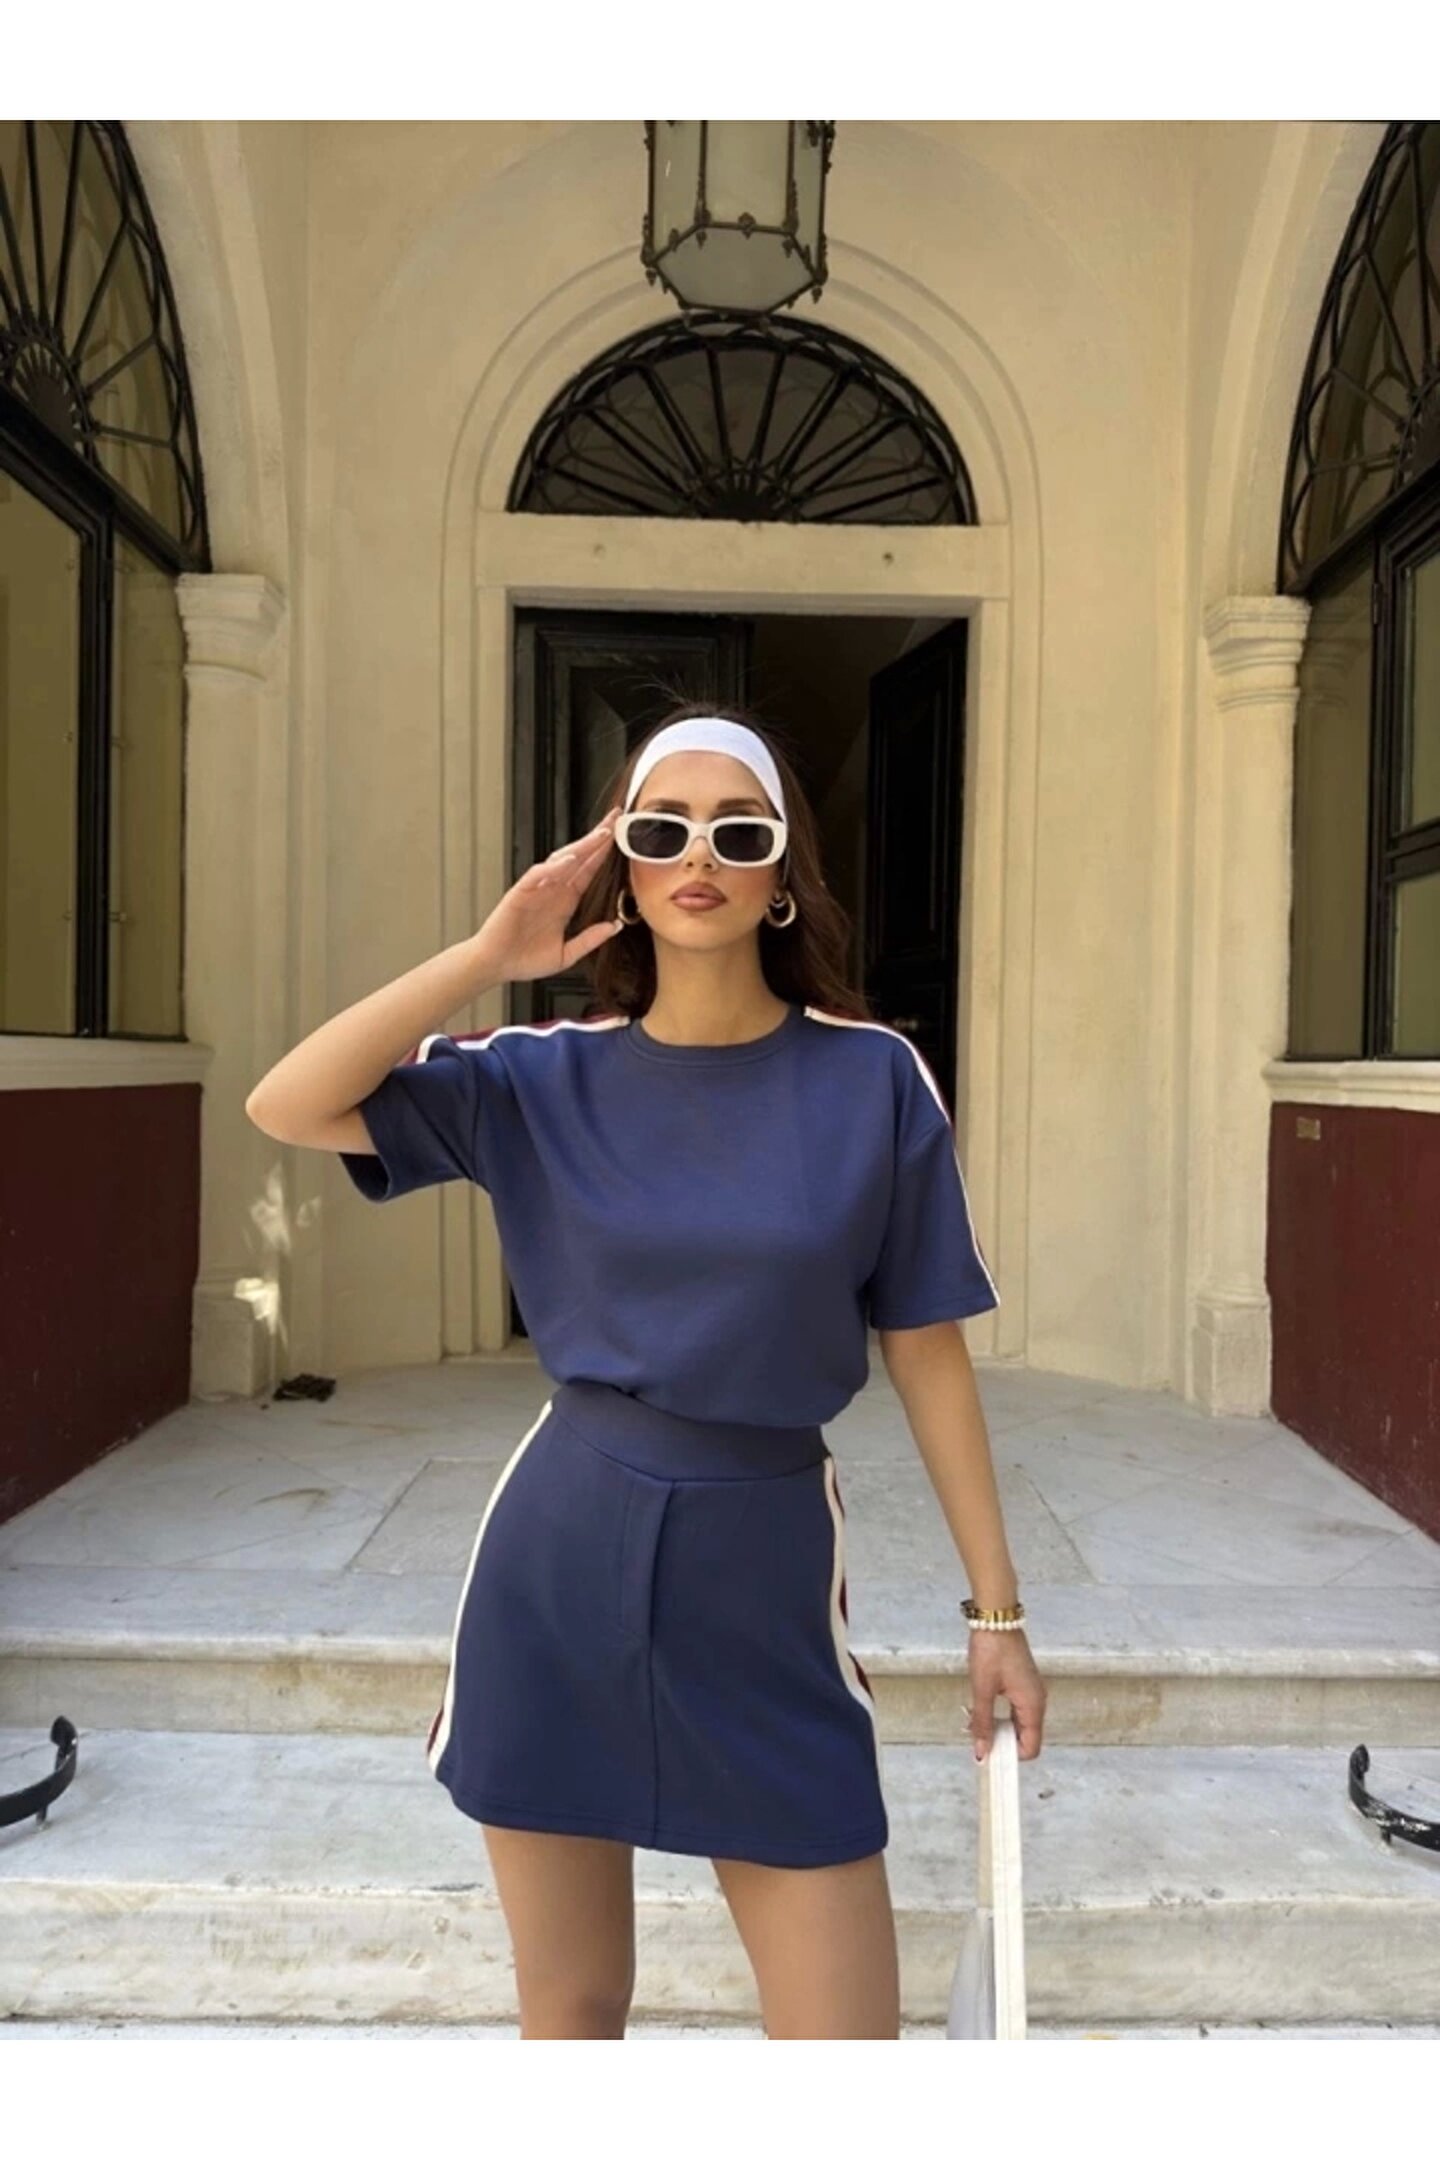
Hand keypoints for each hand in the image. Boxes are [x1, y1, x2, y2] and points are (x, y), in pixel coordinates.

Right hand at [472, 808, 624, 985]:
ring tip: (601, 834)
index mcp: (566, 901)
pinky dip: (553, 867)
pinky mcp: (520, 894)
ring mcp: (537, 889)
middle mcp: (554, 890)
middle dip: (597, 838)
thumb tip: (615, 925)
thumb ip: (590, 940)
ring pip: (561, 861)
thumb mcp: (567, 954)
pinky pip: (538, 875)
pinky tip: (569, 860)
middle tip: (616, 817)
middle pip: (579, 858)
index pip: (590, 871)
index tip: (623, 837)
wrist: (497, 965)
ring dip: (581, 847)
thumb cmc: (526, 959)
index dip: (605, 853)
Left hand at [966, 1628, 1045, 1762]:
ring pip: (1020, 1725)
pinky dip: (1002, 1717)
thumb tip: (982, 1752)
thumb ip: (983, 1723)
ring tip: (976, 1725)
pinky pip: (1017, 1711)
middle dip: (1003, 1743)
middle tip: (977, 1740)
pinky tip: (983, 1712)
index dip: (1011, 1756)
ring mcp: (1032, 1692)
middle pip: (1026, 1738)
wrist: (996, 1620)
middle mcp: (1037, 1701)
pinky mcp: (1024, 1684)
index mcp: (1033, 1705)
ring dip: (1000, 1730)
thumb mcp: (983, 1689)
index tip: (989, 1754)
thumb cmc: (991, 1651)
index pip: (1031, 1747)